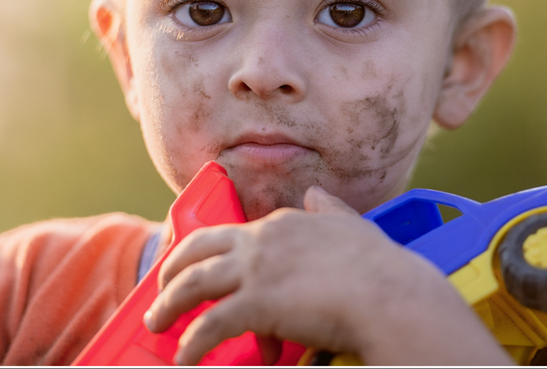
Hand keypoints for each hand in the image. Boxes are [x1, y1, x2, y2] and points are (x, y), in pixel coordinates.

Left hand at [144, 186, 511, 365]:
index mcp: (284, 223)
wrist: (391, 296)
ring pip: (194, 283)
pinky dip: (192, 344)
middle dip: (173, 269)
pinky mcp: (256, 303)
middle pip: (199, 249)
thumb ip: (329, 210)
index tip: (201, 267)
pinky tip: (185, 357)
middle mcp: (263, 239)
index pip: (234, 234)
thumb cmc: (380, 269)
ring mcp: (257, 269)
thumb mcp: (352, 226)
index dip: (212, 253)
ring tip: (156, 323)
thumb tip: (316, 194)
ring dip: (169, 305)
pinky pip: (210, 325)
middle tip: (161, 288)